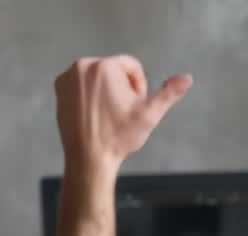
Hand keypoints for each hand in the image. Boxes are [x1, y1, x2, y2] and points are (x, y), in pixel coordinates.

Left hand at [54, 55, 191, 174]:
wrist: (89, 157)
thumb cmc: (118, 137)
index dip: (139, 86)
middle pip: (114, 70)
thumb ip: (169, 93)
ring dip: (107, 91)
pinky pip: (82, 84)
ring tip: (108, 115)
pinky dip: (90, 95)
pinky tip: (95, 115)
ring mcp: (68, 77)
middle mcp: (82, 66)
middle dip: (122, 88)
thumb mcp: (149, 115)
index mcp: (105, 67)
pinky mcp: (60, 88)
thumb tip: (187, 78)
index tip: (133, 106)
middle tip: (121, 113)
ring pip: (99, 76)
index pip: (132, 66)